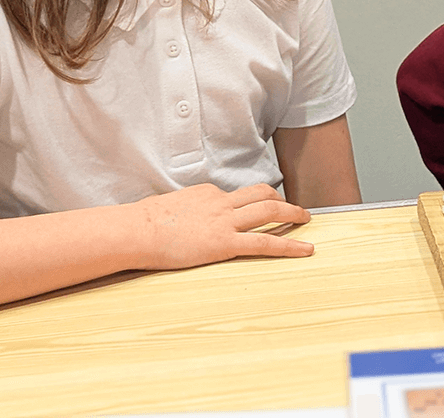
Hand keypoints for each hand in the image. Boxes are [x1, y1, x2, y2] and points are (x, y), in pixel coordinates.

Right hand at [133, 182, 312, 269]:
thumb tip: (181, 216)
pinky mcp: (225, 243)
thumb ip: (184, 210)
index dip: (248, 204)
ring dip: (292, 214)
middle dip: (282, 201)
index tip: (257, 210)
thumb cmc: (144, 222)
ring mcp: (225, 222)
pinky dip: (289, 246)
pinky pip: (264, 243)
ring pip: (269, 211)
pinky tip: (305, 249)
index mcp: (208, 194)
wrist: (137, 230)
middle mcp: (221, 203)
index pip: (235, 196)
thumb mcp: (168, 207)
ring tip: (306, 220)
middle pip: (261, 195)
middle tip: (296, 209)